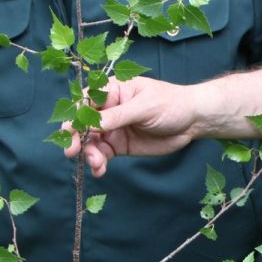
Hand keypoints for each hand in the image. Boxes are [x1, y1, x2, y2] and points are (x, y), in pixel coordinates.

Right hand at [64, 76, 200, 176]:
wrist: (192, 121)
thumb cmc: (170, 104)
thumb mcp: (144, 107)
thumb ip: (117, 116)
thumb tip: (90, 124)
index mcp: (112, 91)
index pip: (85, 101)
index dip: (75, 115)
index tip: (69, 130)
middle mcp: (108, 110)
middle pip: (83, 124)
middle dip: (75, 138)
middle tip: (72, 151)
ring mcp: (112, 128)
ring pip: (90, 142)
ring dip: (88, 154)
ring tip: (96, 163)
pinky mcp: (119, 145)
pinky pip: (102, 154)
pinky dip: (98, 163)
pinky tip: (99, 170)